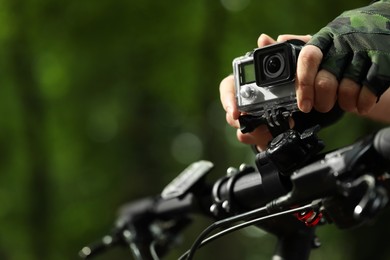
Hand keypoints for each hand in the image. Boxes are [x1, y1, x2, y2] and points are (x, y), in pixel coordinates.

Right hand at [220, 34, 310, 150]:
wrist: (324, 101)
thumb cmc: (308, 76)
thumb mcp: (304, 58)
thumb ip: (288, 44)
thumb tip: (264, 39)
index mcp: (251, 81)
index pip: (228, 87)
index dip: (227, 99)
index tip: (234, 111)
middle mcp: (249, 100)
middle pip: (232, 113)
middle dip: (239, 122)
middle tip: (251, 125)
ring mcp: (256, 119)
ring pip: (242, 131)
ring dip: (255, 133)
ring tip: (270, 131)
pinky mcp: (265, 134)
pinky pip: (257, 142)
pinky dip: (264, 141)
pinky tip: (274, 137)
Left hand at [298, 0, 389, 114]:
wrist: (386, 25)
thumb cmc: (347, 41)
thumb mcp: (323, 40)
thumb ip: (295, 45)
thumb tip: (265, 40)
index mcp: (324, 38)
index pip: (307, 59)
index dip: (303, 85)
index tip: (303, 105)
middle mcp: (343, 43)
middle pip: (326, 81)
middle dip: (322, 101)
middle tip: (323, 106)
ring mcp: (365, 51)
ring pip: (348, 89)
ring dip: (344, 103)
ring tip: (345, 103)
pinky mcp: (385, 60)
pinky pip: (370, 89)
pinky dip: (363, 103)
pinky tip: (361, 104)